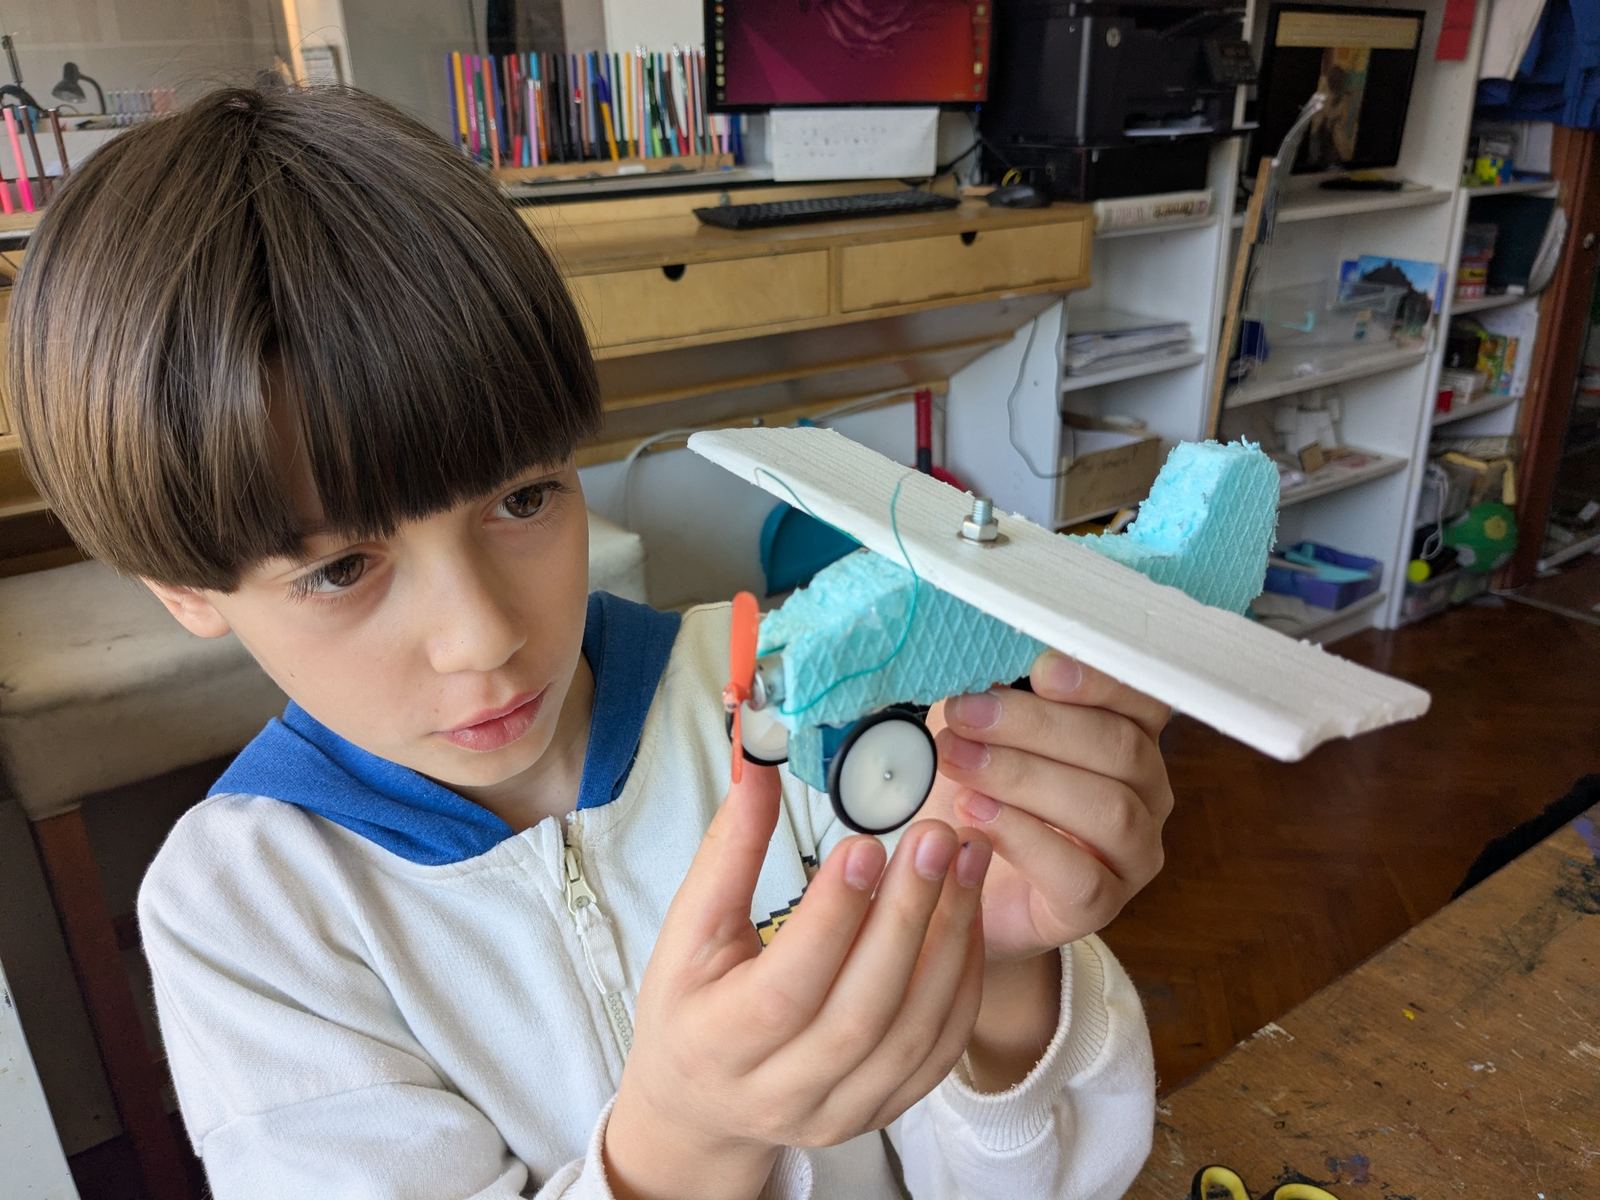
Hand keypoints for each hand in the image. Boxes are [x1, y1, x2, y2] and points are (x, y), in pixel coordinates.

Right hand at [605, 765, 994, 1199]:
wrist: (701, 1105)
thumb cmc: (690, 1003)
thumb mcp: (688, 930)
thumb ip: (729, 852)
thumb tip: (758, 765)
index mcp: (720, 1043)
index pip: (787, 987)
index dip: (832, 917)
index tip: (867, 843)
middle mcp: (782, 1092)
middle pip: (862, 1012)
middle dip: (907, 917)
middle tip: (936, 836)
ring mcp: (838, 1111)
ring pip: (913, 1034)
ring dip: (951, 942)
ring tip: (967, 862)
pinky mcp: (881, 1111)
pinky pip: (940, 1052)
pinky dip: (963, 983)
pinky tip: (967, 917)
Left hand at [923, 651, 1172, 962]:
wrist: (950, 881)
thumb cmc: (970, 791)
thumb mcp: (975, 729)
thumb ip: (987, 691)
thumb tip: (970, 649)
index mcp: (1129, 735)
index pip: (1141, 698)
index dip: (1099, 681)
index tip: (1040, 668)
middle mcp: (1146, 792)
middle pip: (1119, 748)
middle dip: (1036, 724)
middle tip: (965, 714)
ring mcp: (1132, 854)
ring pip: (1108, 809)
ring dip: (1025, 777)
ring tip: (958, 762)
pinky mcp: (1102, 905)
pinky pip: (1079, 874)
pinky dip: (1024, 838)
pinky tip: (975, 814)